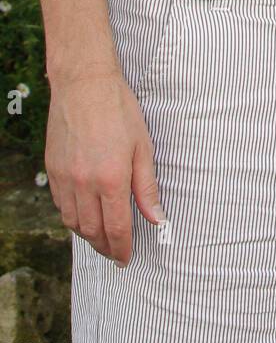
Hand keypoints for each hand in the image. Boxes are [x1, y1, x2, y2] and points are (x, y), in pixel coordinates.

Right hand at [46, 69, 165, 264]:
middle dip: (105, 247)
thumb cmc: (119, 110)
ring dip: (88, 236)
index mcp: (111, 179)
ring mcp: (65, 178)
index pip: (116, 228)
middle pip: (92, 231)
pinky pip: (60, 205)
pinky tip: (83, 214)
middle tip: (115, 253)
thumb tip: (156, 218)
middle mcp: (84, 183)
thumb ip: (147, 186)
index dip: (122, 249)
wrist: (84, 84)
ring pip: (73, 223)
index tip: (126, 259)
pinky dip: (72, 217)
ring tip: (101, 238)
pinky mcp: (52, 170)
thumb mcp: (142, 146)